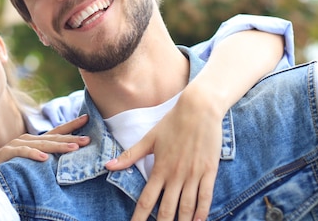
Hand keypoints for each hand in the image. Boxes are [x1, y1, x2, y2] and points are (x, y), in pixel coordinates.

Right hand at [0, 114, 89, 185]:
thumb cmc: (6, 173)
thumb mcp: (29, 166)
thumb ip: (44, 161)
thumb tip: (65, 163)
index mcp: (33, 143)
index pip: (56, 133)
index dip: (72, 126)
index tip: (88, 119)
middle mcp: (25, 141)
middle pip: (52, 138)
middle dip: (71, 137)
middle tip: (88, 139)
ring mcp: (14, 146)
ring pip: (39, 143)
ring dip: (57, 146)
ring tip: (73, 148)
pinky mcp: (4, 155)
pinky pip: (21, 153)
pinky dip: (32, 154)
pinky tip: (44, 158)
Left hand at [106, 84, 221, 220]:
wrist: (198, 109)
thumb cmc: (172, 122)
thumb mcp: (149, 138)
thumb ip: (130, 155)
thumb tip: (109, 166)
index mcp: (159, 168)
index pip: (146, 200)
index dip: (139, 218)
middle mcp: (176, 175)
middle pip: (167, 210)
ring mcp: (193, 174)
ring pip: (187, 207)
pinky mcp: (209, 171)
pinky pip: (206, 197)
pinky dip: (202, 212)